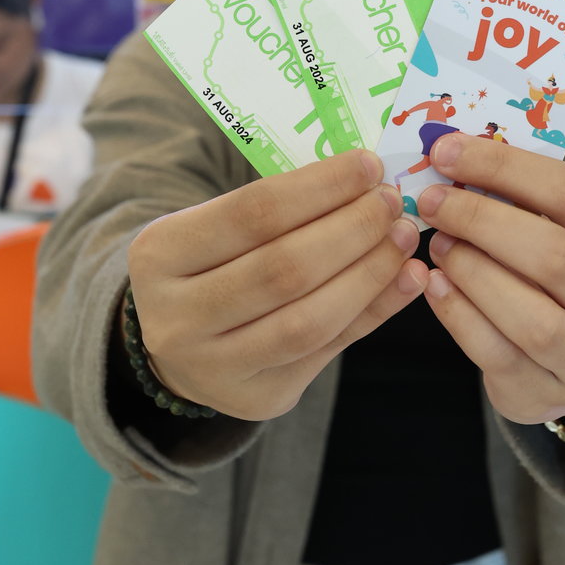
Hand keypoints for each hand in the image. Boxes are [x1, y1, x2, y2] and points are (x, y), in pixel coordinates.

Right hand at [127, 150, 425, 420]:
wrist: (179, 346)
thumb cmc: (210, 265)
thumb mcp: (215, 227)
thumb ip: (281, 209)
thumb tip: (368, 179)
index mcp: (158, 255)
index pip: (252, 212)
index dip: (320, 187)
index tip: (368, 165)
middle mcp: (177, 318)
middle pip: (284, 269)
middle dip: (351, 230)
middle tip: (392, 203)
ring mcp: (215, 367)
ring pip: (309, 320)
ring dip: (370, 273)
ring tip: (403, 238)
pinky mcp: (258, 399)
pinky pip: (329, 351)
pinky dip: (374, 311)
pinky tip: (406, 280)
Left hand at [416, 133, 564, 425]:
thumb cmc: (564, 282)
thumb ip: (528, 202)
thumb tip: (455, 153)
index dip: (507, 167)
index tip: (449, 150)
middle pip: (555, 257)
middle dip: (483, 221)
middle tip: (434, 200)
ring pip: (531, 317)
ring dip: (472, 271)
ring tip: (437, 244)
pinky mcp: (544, 397)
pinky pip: (495, 354)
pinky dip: (457, 314)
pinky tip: (433, 284)